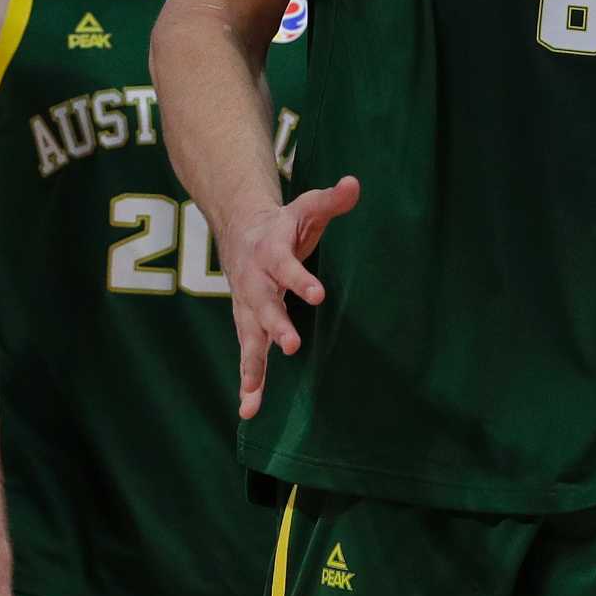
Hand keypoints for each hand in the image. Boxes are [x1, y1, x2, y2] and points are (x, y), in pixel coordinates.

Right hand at [223, 175, 360, 418]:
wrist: (240, 231)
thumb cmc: (283, 223)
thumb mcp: (306, 206)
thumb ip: (331, 200)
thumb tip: (355, 184)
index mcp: (270, 252)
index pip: (286, 265)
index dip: (300, 279)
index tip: (318, 294)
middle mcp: (255, 283)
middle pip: (263, 306)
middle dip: (276, 326)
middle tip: (291, 345)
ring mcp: (247, 307)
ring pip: (249, 338)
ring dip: (252, 367)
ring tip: (252, 399)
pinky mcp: (247, 325)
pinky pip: (247, 356)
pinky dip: (248, 383)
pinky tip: (248, 411)